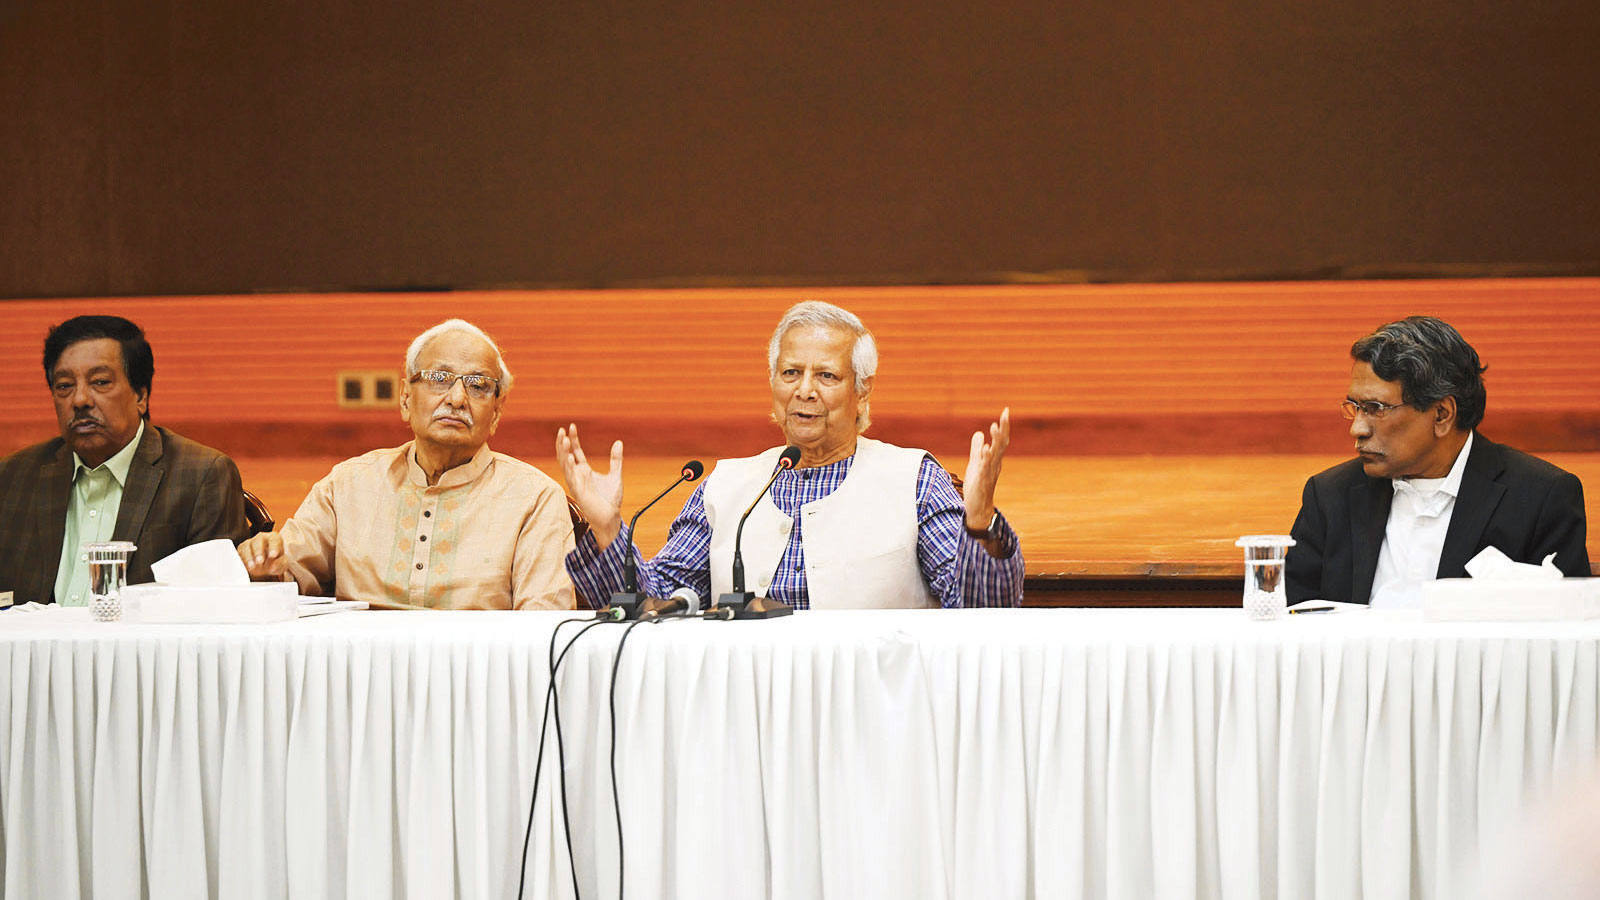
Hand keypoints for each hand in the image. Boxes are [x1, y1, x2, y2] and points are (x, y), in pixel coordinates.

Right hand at [238, 532, 288, 579]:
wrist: (265, 566)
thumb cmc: (275, 562)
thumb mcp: (282, 564)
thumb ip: (280, 563)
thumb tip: (273, 567)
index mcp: (274, 538)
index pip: (274, 539)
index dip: (273, 547)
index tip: (273, 556)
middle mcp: (261, 537)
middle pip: (258, 541)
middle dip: (258, 551)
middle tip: (260, 561)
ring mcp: (250, 542)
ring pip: (246, 547)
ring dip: (249, 557)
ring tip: (252, 567)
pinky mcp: (241, 549)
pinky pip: (239, 553)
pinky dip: (242, 560)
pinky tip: (245, 567)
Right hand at [556, 422, 624, 548]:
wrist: (610, 518)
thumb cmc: (610, 500)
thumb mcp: (615, 475)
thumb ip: (615, 460)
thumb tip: (618, 442)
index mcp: (585, 471)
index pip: (576, 452)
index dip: (573, 439)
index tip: (571, 426)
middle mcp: (578, 476)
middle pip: (566, 456)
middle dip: (563, 443)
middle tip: (561, 430)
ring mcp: (576, 483)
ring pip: (565, 465)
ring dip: (563, 452)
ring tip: (563, 438)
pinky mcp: (578, 492)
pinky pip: (570, 478)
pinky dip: (569, 467)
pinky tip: (568, 457)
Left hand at [963, 407, 1010, 532]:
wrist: (977, 508)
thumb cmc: (977, 485)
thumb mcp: (975, 463)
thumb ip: (977, 448)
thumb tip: (979, 433)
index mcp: (994, 459)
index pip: (1001, 440)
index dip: (1003, 426)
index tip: (1006, 410)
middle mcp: (995, 464)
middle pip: (1001, 444)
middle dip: (1003, 429)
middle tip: (1005, 414)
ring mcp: (989, 472)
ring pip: (995, 454)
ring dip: (995, 441)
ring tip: (994, 427)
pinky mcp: (982, 481)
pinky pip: (985, 468)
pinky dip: (986, 458)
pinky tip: (986, 450)